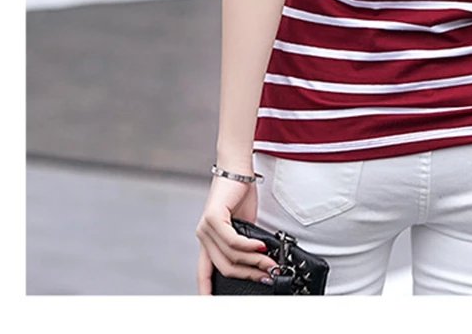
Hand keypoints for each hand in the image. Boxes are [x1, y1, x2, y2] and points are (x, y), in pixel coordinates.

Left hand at [195, 174, 278, 294]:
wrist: (238, 169)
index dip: (208, 290)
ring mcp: (206, 227)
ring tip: (269, 262)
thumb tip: (259, 265)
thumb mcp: (242, 225)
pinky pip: (232, 241)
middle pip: (224, 267)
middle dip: (248, 275)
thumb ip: (244, 246)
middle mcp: (203, 235)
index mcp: (208, 240)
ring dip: (254, 262)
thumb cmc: (240, 195)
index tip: (213, 303)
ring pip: (231, 256)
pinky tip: (260, 248)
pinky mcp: (213, 218)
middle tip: (267, 275)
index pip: (204, 272)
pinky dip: (249, 247)